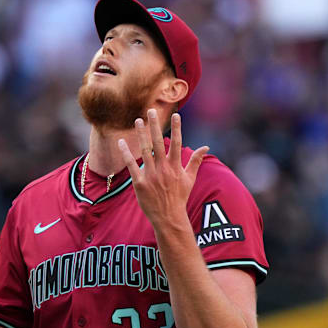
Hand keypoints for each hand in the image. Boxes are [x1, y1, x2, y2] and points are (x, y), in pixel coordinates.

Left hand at [118, 109, 208, 227]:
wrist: (168, 217)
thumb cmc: (179, 197)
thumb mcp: (190, 179)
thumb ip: (196, 161)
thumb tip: (206, 147)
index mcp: (176, 167)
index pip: (178, 143)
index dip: (177, 128)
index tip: (176, 114)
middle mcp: (164, 169)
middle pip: (159, 142)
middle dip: (155, 126)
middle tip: (151, 110)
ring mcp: (151, 176)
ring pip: (145, 150)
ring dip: (141, 134)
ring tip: (137, 121)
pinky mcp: (139, 183)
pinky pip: (131, 165)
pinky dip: (126, 153)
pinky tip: (121, 142)